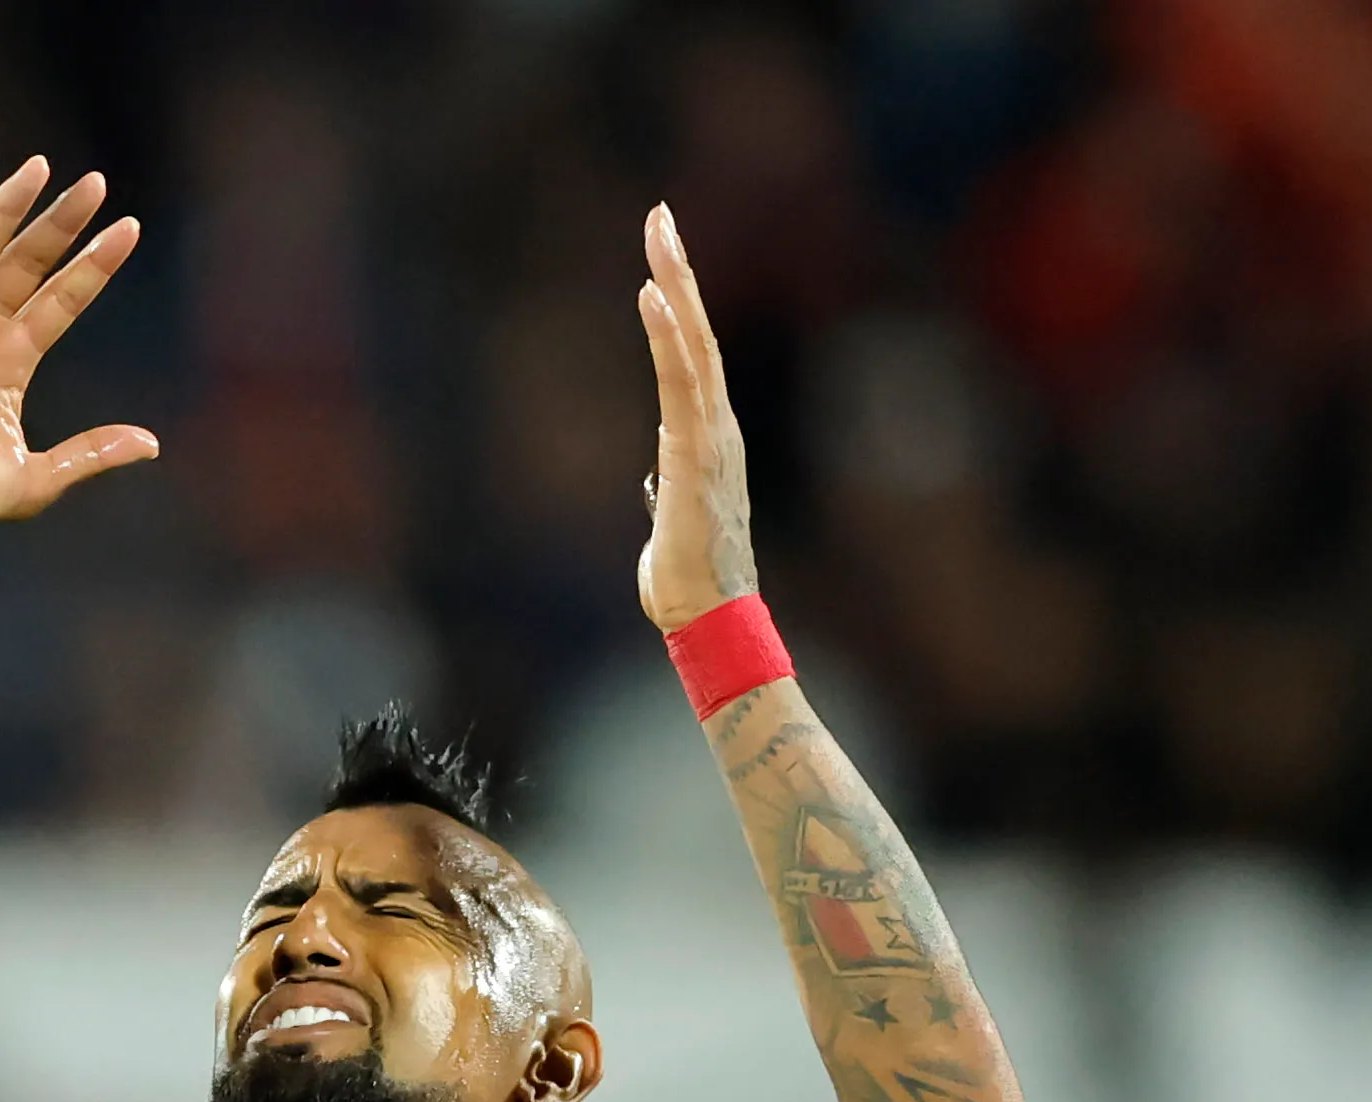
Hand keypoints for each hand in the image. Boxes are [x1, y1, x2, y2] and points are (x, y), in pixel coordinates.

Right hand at [0, 159, 157, 546]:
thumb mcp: (33, 482)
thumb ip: (87, 455)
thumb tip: (150, 444)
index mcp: (16, 361)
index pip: (63, 299)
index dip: (94, 265)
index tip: (130, 227)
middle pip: (28, 264)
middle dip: (60, 224)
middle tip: (94, 182)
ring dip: (5, 213)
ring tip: (36, 171)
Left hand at [635, 204, 758, 625]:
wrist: (709, 618)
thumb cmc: (689, 578)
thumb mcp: (671, 517)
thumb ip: (668, 488)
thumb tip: (657, 485)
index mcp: (708, 436)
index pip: (692, 355)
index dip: (678, 301)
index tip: (660, 252)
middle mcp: (717, 426)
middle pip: (697, 332)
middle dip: (677, 270)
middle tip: (660, 214)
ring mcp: (710, 436)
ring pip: (693, 346)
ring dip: (675, 285)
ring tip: (659, 234)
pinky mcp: (694, 454)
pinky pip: (681, 384)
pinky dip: (668, 338)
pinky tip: (654, 297)